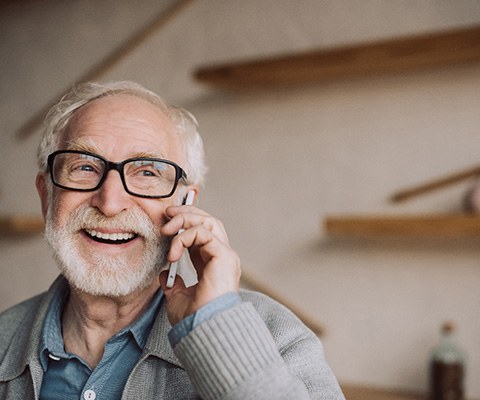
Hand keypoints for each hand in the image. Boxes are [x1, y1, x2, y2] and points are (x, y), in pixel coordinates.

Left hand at [159, 204, 240, 325]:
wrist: (203, 329)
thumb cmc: (194, 319)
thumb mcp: (178, 297)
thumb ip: (173, 284)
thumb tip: (164, 274)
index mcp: (212, 264)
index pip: (202, 233)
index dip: (185, 223)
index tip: (167, 222)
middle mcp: (221, 256)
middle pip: (208, 221)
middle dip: (187, 213)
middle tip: (167, 213)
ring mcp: (225, 254)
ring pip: (208, 222)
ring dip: (185, 219)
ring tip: (167, 229)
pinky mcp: (223, 255)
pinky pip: (203, 233)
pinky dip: (184, 238)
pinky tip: (173, 253)